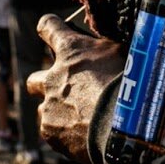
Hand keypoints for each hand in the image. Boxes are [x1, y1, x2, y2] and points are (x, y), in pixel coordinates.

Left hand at [25, 14, 125, 163]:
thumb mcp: (122, 53)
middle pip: (34, 79)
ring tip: (82, 121)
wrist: (126, 126)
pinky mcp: (50, 132)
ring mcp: (49, 106)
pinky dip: (66, 134)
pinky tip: (84, 136)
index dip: (49, 29)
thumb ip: (104, 48)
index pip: (48, 27)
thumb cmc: (131, 84)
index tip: (49, 30)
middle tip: (63, 91)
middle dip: (45, 84)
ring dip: (58, 112)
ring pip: (45, 109)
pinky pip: (53, 132)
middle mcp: (53, 77)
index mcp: (70, 50)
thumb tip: (102, 45)